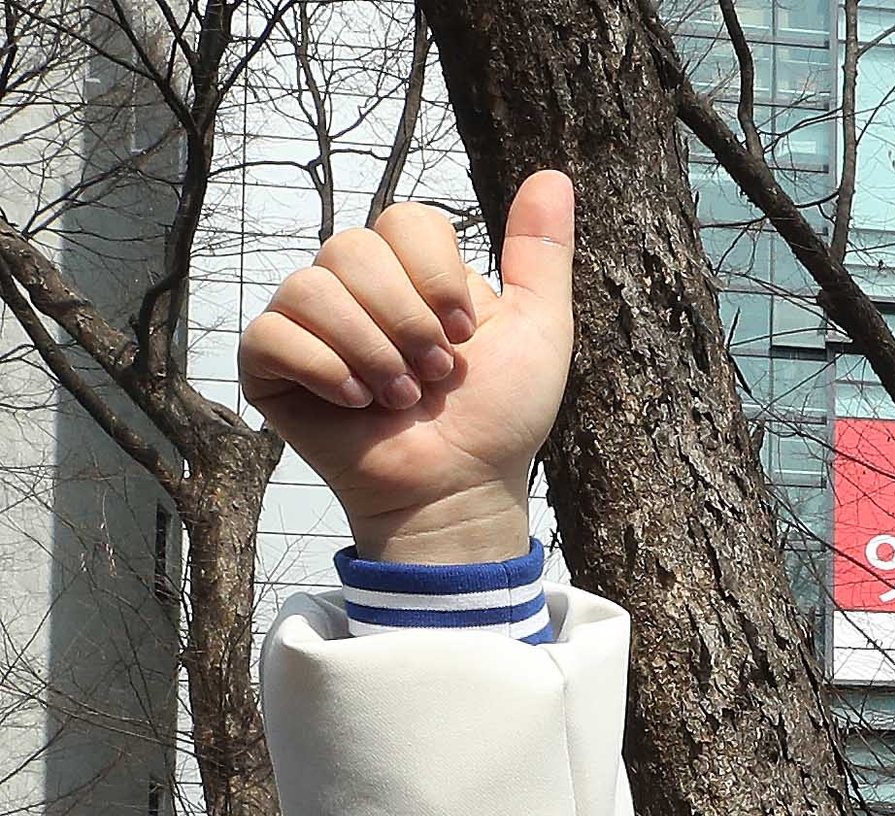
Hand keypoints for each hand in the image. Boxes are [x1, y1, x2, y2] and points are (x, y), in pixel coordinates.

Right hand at [238, 172, 574, 562]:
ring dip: (371, 352)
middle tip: (435, 377)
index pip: (404, 219)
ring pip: (310, 288)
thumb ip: (540, 254)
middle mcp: (354, 286)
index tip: (465, 333)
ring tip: (403, 399)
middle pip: (353, 249)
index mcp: (411, 272)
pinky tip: (358, 404)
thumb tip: (552, 175)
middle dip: (406, 323)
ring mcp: (307, 324)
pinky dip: (323, 370)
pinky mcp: (269, 366)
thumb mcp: (539, 330)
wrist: (462, 488)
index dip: (435, 275)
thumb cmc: (499, 419)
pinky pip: (271, 334)